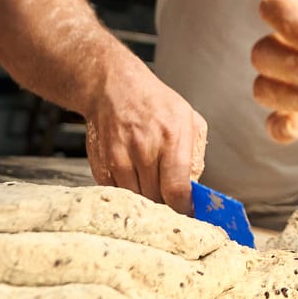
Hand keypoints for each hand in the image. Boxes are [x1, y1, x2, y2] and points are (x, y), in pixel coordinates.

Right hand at [82, 66, 207, 214]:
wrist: (113, 87)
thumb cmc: (154, 102)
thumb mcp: (189, 118)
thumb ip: (195, 154)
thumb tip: (195, 188)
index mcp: (171, 137)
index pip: (177, 189)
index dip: (184, 208)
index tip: (189, 212)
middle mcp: (144, 148)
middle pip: (157, 199)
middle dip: (168, 204)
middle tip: (172, 199)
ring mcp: (119, 156)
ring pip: (137, 198)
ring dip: (148, 199)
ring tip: (154, 186)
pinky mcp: (102, 164)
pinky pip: (119, 192)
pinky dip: (129, 192)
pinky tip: (136, 178)